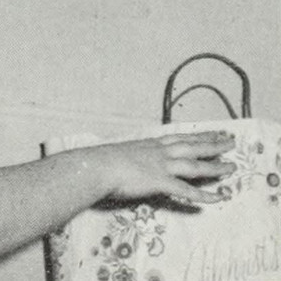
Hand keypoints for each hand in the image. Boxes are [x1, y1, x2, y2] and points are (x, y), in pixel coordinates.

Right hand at [94, 130, 235, 205]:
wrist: (97, 166)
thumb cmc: (105, 160)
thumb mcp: (124, 153)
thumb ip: (135, 156)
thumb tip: (135, 161)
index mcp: (151, 144)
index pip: (181, 137)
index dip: (199, 136)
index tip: (213, 132)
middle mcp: (160, 151)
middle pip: (192, 147)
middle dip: (213, 145)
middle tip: (231, 142)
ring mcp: (162, 165)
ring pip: (194, 165)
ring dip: (215, 167)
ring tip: (232, 168)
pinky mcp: (160, 181)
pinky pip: (186, 190)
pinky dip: (203, 194)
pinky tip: (217, 197)